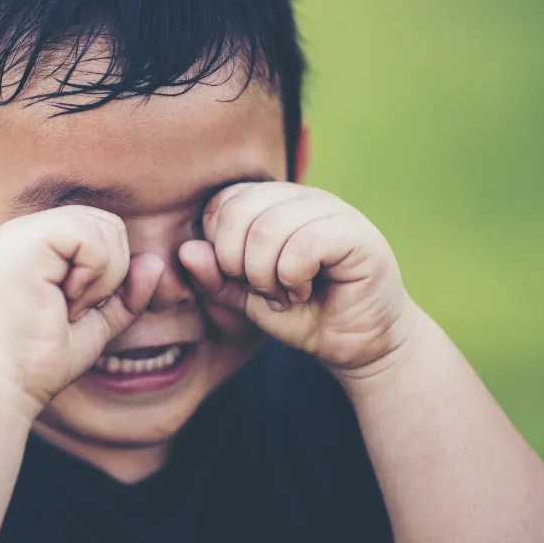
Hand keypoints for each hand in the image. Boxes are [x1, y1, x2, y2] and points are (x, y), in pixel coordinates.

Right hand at [0, 205, 163, 412]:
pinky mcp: (27, 240)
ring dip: (102, 278)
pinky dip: (94, 275)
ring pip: (104, 228)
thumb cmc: (40, 359)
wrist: (2, 384)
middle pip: (108, 224)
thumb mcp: (96, 323)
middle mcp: (27, 230)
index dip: (110, 273)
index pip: (101, 231)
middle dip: (111, 273)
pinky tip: (63, 300)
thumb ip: (126, 294)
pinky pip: (92, 237)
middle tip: (73, 310)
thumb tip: (155, 261)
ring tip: (66, 307)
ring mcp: (24, 231)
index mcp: (37, 244)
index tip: (76, 312)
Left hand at [180, 182, 417, 372]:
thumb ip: (215, 278)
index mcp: (274, 203)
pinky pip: (303, 244)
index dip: (218, 247)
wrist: (357, 345)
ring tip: (283, 294)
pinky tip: (304, 291)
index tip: (238, 279)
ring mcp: (332, 210)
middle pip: (239, 211)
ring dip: (265, 276)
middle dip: (236, 263)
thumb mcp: (246, 301)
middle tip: (260, 290)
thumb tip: (186, 250)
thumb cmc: (302, 316)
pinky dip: (292, 278)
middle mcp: (302, 197)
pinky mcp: (357, 234)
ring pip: (268, 228)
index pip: (223, 201)